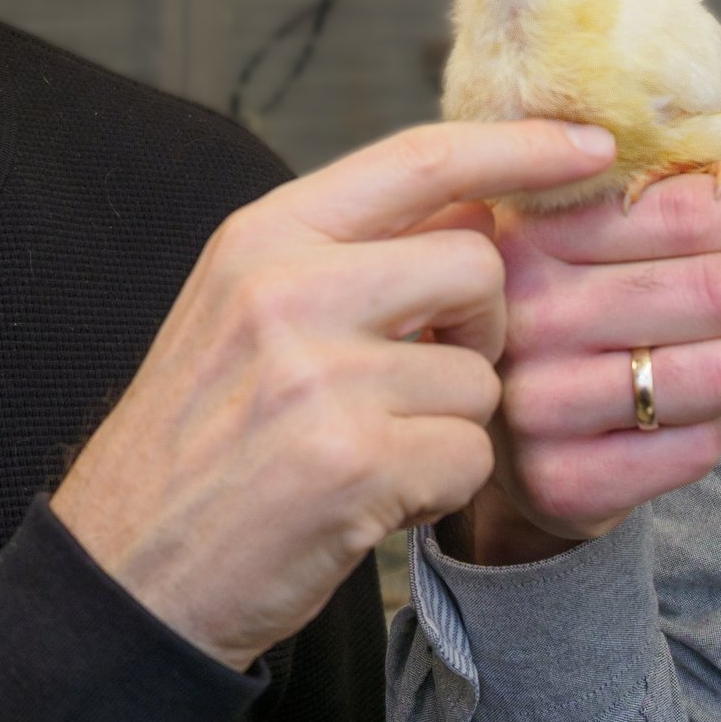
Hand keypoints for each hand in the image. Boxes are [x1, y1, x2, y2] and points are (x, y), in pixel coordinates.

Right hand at [51, 119, 617, 669]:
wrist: (129, 574)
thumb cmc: (201, 442)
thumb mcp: (244, 311)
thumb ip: (346, 255)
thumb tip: (476, 207)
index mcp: (263, 237)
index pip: (418, 160)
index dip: (518, 147)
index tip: (591, 148)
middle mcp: (289, 290)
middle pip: (476, 266)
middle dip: (481, 328)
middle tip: (427, 373)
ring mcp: (320, 376)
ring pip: (481, 376)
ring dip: (450, 426)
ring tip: (372, 453)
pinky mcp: (354, 463)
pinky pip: (468, 458)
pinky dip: (438, 490)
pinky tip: (372, 501)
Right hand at [449, 177, 720, 566]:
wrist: (493, 433)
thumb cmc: (568, 311)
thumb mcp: (580, 239)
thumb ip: (657, 200)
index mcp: (532, 231)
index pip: (688, 211)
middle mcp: (527, 313)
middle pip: (718, 289)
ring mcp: (541, 400)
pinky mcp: (565, 478)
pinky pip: (699, 447)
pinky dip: (714, 428)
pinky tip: (679, 414)